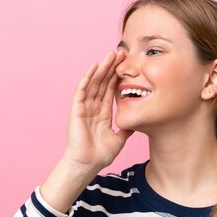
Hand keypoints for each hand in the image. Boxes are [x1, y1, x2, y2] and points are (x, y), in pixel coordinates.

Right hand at [63, 49, 133, 169]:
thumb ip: (127, 127)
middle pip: (103, 82)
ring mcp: (84, 107)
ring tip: (111, 55)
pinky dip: (88, 77)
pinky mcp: (77, 109)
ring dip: (102, 68)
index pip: (111, 89)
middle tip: (121, 53)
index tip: (127, 65)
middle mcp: (93, 107)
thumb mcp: (120, 139)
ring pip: (94, 82)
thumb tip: (139, 120)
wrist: (87, 164)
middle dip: (112, 67)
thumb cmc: (100, 155)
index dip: (118, 76)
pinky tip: (95, 66)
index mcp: (102, 113)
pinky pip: (82, 90)